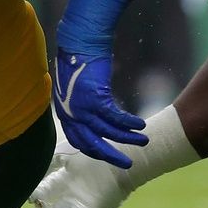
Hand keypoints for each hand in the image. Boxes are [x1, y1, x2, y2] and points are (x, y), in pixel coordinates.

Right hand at [30, 140, 134, 207]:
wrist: (117, 160)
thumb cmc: (91, 153)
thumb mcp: (63, 153)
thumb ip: (47, 161)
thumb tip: (31, 169)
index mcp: (65, 178)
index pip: (45, 190)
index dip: (35, 193)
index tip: (29, 194)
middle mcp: (72, 194)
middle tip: (35, 206)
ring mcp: (81, 206)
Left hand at [52, 50, 146, 167]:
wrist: (78, 43)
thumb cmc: (77, 62)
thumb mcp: (72, 88)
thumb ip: (78, 104)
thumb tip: (90, 115)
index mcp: (63, 112)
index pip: (78, 140)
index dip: (94, 149)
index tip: (107, 153)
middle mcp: (70, 114)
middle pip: (92, 144)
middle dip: (111, 155)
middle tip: (127, 164)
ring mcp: (82, 107)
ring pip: (108, 132)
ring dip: (127, 138)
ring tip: (144, 140)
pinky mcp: (94, 98)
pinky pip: (115, 118)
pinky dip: (129, 123)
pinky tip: (140, 125)